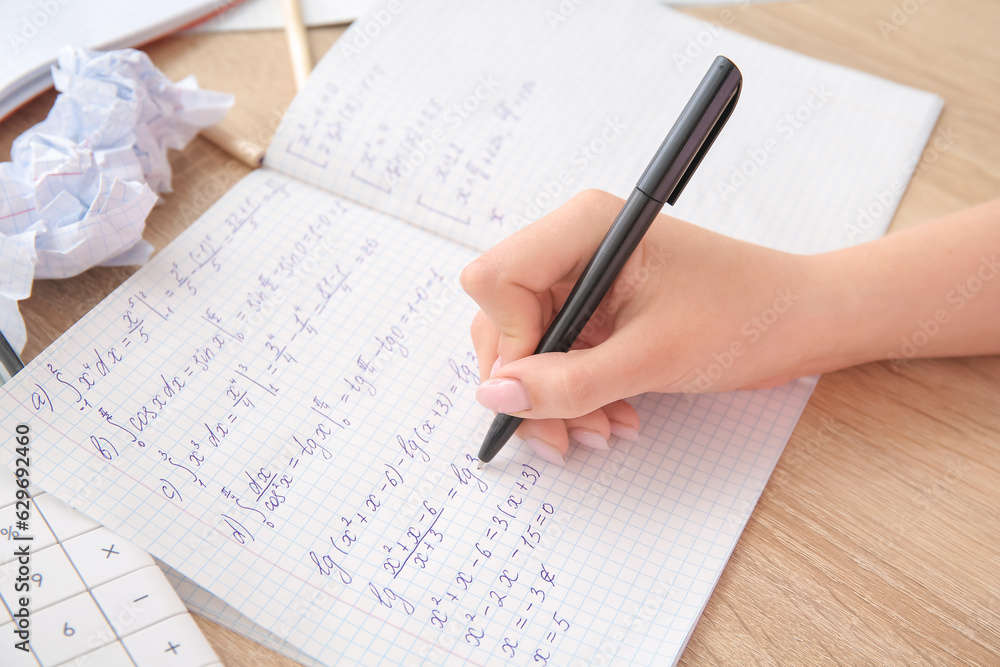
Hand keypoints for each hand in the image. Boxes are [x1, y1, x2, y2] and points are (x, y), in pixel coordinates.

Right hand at [460, 189, 815, 464]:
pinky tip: (610, 417)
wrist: (799, 321)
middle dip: (530, 383)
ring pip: (527, 345)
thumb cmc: (742, 318)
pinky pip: (556, 354)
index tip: (541, 384)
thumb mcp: (650, 359)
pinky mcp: (595, 307)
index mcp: (583, 228)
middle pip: (503, 318)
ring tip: (601, 431)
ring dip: (553, 397)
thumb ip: (567, 383)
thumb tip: (495, 397)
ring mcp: (582, 278)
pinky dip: (574, 392)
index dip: (509, 339)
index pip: (496, 278)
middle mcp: (573, 245)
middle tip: (564, 434)